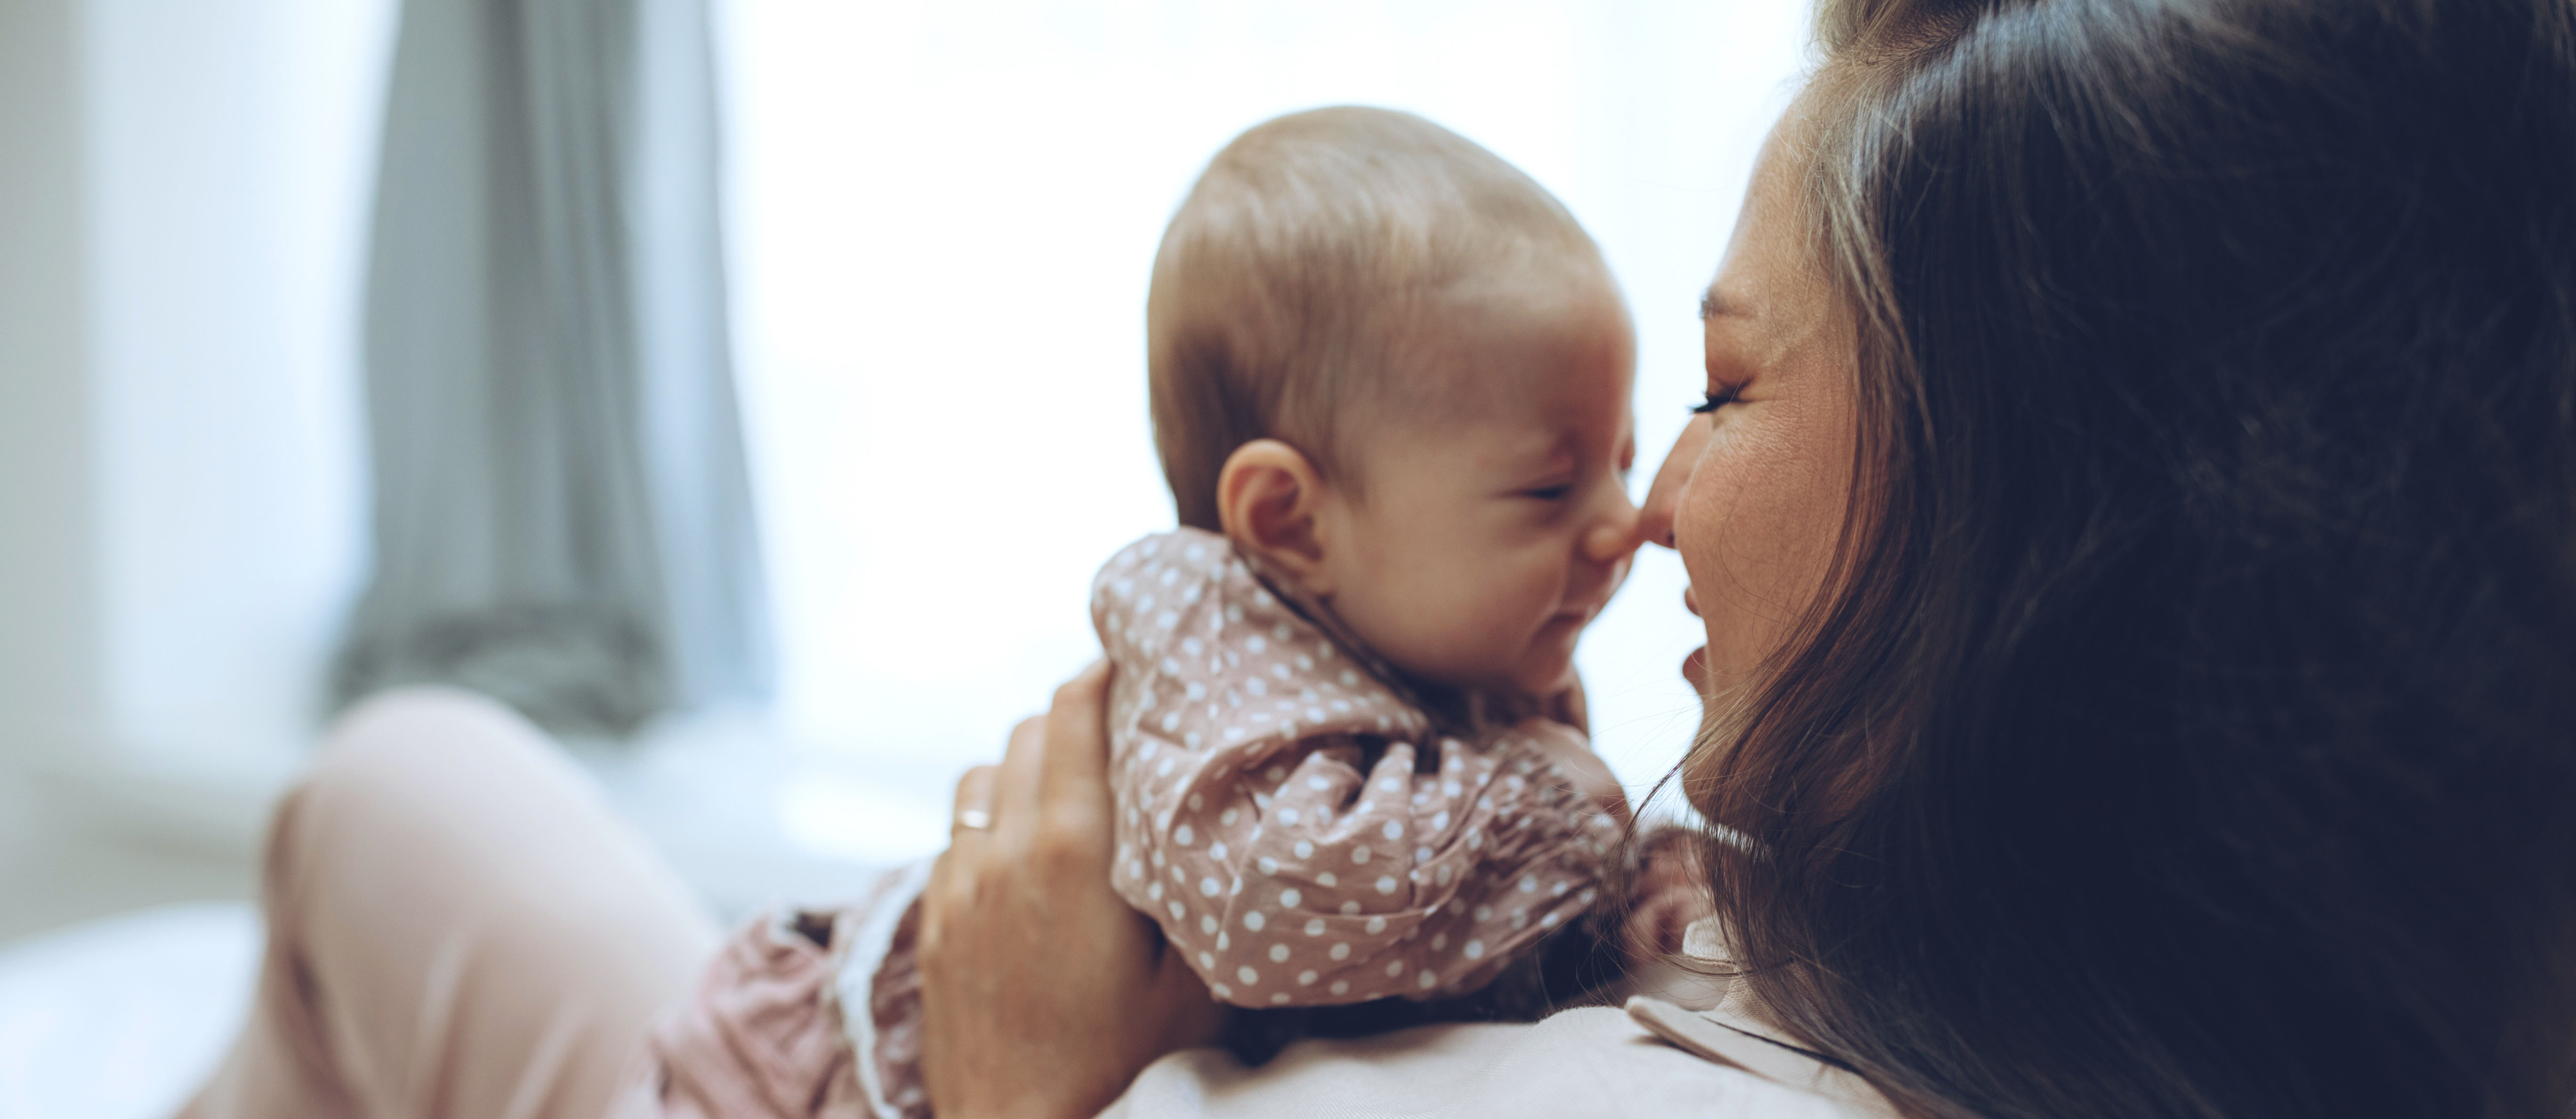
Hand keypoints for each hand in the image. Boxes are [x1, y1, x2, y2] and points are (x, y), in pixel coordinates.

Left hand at [918, 662, 1227, 1118]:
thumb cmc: (1125, 1072)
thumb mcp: (1196, 981)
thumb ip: (1198, 888)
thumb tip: (1222, 817)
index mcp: (1070, 850)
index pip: (1073, 710)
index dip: (1104, 670)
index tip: (1138, 659)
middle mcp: (1000, 853)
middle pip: (1026, 730)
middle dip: (1073, 716)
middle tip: (1123, 727)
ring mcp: (955, 889)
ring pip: (980, 778)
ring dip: (1023, 768)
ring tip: (1072, 793)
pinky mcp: (932, 927)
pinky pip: (954, 837)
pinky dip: (990, 823)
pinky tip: (1027, 858)